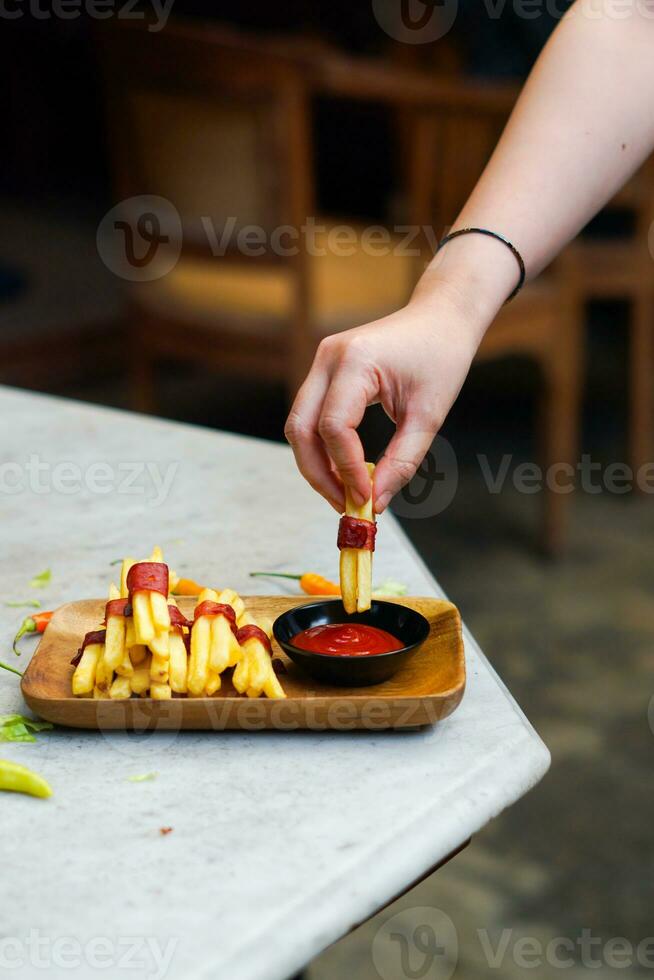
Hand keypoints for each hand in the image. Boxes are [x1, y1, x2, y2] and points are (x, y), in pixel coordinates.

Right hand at [284, 275, 495, 513]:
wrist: (440, 319)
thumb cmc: (441, 359)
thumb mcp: (429, 416)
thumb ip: (402, 461)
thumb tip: (376, 503)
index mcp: (356, 361)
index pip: (333, 426)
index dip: (346, 469)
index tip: (366, 499)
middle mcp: (328, 358)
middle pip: (300, 429)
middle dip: (319, 474)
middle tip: (345, 506)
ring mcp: (321, 362)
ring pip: (299, 426)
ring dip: (317, 465)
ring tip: (346, 493)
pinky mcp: (324, 372)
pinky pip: (311, 417)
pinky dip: (323, 448)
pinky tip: (346, 471)